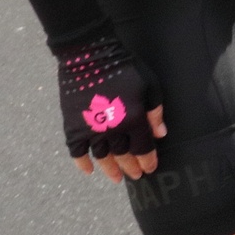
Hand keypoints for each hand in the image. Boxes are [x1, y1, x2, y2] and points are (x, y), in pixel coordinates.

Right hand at [54, 31, 167, 182]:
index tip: (150, 169)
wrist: (91, 56)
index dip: (147, 161)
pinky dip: (81, 163)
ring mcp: (91, 130)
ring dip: (110, 169)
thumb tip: (161, 134)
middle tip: (135, 176)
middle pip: (123, 155)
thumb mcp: (150, 85)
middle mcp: (113, 130)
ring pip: (102, 157)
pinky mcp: (73, 126)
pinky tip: (88, 170)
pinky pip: (76, 152)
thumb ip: (155, 112)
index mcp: (134, 120)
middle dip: (131, 167)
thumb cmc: (126, 68)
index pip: (143, 149)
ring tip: (116, 177)